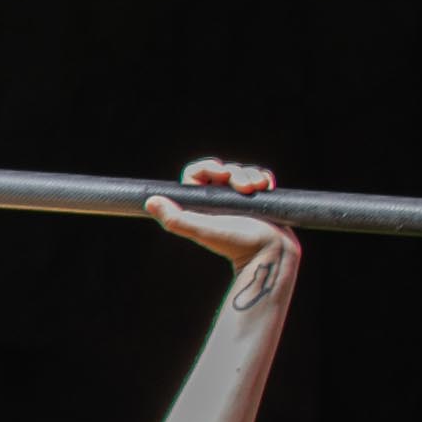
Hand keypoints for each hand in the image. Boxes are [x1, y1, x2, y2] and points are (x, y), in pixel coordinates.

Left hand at [153, 154, 300, 287]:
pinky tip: (265, 186)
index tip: (221, 172)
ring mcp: (242, 201)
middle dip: (235, 173)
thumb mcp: (202, 230)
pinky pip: (260, 178)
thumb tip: (150, 201)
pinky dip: (263, 178)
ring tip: (257, 188)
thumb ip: (175, 218)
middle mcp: (221, 202)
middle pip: (223, 171)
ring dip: (251, 175)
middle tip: (244, 188)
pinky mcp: (261, 201)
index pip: (198, 174)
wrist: (271, 254)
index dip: (208, 167)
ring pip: (243, 172)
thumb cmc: (237, 244)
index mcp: (204, 205)